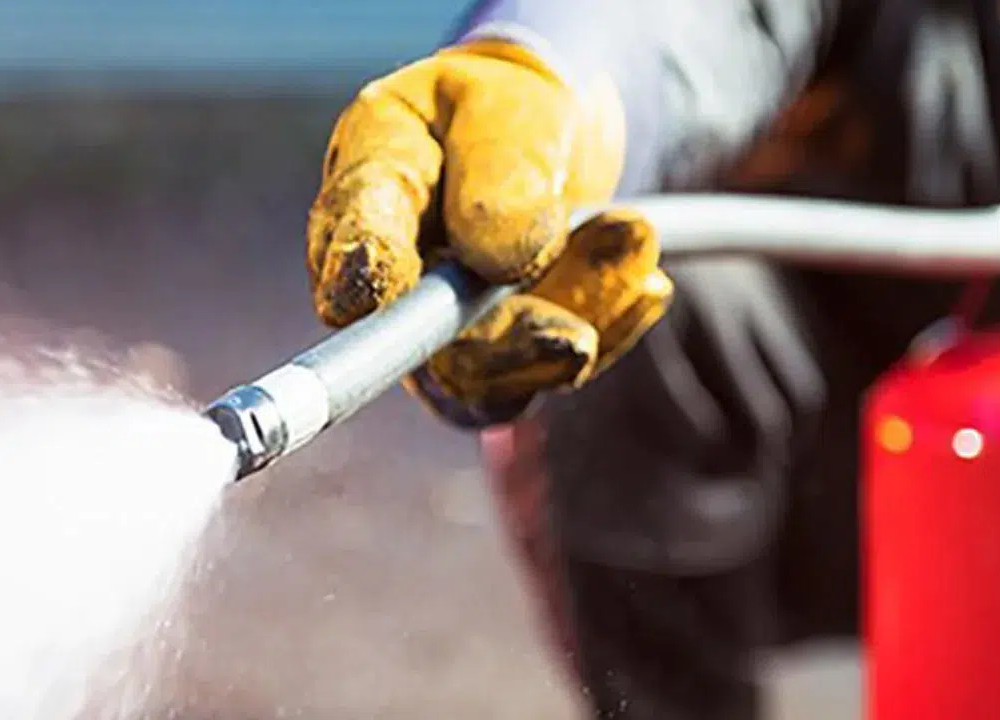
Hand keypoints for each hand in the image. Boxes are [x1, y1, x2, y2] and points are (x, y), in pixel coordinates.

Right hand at [306, 39, 672, 426]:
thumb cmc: (509, 111)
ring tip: (634, 240)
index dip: (359, 268)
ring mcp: (440, 328)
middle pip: (426, 342)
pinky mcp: (496, 357)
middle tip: (576, 341)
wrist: (546, 140)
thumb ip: (500, 169)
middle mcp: (392, 270)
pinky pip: (546, 373)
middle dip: (510, 346)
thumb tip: (500, 258)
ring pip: (493, 376)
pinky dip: (607, 330)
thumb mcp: (509, 110)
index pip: (354, 227)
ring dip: (578, 323)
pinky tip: (645, 285)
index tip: (374, 295)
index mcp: (375, 175)